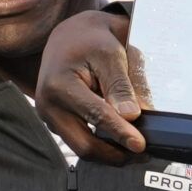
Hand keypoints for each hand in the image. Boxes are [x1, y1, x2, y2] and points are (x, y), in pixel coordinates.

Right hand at [35, 8, 148, 163]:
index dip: (121, 133)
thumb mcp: (111, 55)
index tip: (140, 145)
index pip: (96, 116)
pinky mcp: (55, 121)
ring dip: (108, 153)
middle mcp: (48, 105)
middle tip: (143, 155)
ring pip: (81, 148)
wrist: (70, 35)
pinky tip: (119, 143)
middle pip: (84, 145)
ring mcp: (48, 116)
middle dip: (114, 154)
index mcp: (60, 85)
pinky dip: (100, 145)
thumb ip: (120, 86)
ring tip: (134, 151)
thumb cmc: (91, 41)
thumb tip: (131, 116)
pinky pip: (78, 140)